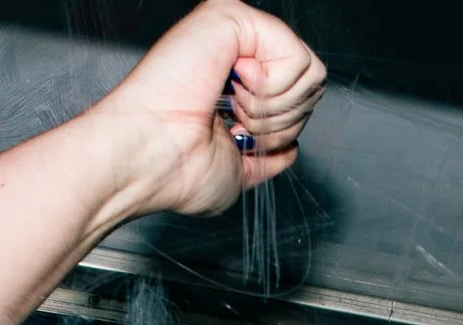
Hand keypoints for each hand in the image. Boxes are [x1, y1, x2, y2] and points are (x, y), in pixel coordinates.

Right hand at [87, 1, 327, 220]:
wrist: (149, 158)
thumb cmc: (177, 169)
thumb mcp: (240, 169)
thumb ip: (270, 153)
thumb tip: (291, 148)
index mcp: (233, 80)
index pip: (299, 96)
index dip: (283, 129)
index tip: (240, 137)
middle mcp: (235, 49)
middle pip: (313, 84)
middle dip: (282, 121)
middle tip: (237, 124)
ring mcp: (236, 29)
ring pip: (311, 72)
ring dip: (274, 109)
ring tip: (232, 109)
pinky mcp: (234, 17)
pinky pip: (298, 58)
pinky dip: (273, 92)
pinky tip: (234, 91)